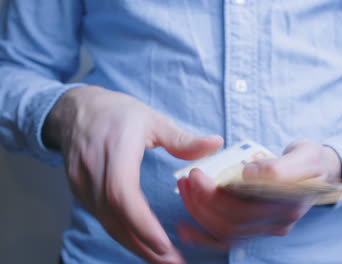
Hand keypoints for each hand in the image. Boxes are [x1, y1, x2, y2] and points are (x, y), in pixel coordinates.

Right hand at [42, 85, 222, 263]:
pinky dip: (122, 234)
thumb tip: (216, 143)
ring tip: (161, 259)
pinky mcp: (80, 191)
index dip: (140, 221)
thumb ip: (182, 138)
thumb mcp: (152, 119)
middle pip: (114, 217)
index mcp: (114, 151)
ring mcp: (83, 184)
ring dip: (134, 245)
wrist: (76, 110)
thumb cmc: (116, 112)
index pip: (121, 194)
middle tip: (171, 261)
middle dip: (143, 244)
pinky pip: (102, 219)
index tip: (162, 242)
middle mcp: (93, 171)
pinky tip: (140, 243)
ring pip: (107, 223)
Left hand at [176, 139, 341, 248]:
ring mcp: (265, 229)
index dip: (214, 195)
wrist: (317, 172)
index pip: (243, 209)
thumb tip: (250, 175)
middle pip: (230, 223)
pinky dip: (202, 234)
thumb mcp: (305, 156)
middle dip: (202, 201)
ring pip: (224, 232)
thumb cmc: (309, 161)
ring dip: (199, 212)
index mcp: (287, 206)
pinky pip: (225, 238)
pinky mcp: (255, 228)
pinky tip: (184, 227)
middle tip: (187, 177)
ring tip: (184, 188)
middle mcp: (275, 224)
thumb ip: (281, 168)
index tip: (197, 173)